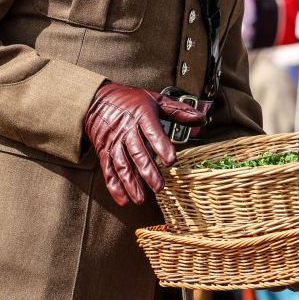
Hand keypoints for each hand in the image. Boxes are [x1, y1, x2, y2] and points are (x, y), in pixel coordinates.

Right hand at [84, 82, 206, 206]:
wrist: (96, 100)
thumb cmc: (131, 100)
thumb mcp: (156, 99)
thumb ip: (178, 111)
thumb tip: (202, 118)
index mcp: (142, 116)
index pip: (152, 132)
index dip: (162, 146)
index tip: (171, 160)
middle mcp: (126, 130)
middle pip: (137, 153)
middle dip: (147, 171)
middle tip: (159, 187)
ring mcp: (114, 142)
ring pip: (122, 165)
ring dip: (131, 183)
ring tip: (141, 199)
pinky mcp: (104, 152)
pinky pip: (108, 170)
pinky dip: (114, 187)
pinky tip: (124, 200)